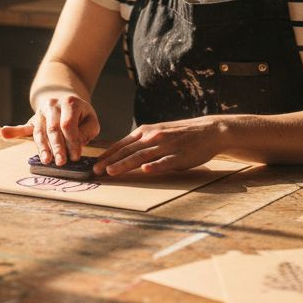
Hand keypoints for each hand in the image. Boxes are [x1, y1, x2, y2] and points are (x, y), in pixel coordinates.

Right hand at [0, 94, 99, 164]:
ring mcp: (41, 112)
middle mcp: (53, 105)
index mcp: (70, 103)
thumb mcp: (90, 119)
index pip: (68, 125)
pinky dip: (13, 130)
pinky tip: (4, 133)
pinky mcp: (33, 120)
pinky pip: (23, 126)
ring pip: (40, 131)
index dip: (72, 141)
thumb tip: (77, 144)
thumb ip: (87, 131)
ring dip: (42, 147)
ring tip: (46, 160)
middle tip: (61, 162)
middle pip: (53, 128)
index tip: (75, 156)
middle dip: (57, 147)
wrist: (62, 97)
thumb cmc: (80, 114)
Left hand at [92, 117, 230, 176]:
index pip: (122, 144)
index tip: (95, 163)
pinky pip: (165, 161)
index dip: (108, 154)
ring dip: (125, 164)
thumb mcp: (158, 133)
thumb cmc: (180, 135)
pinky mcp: (179, 155)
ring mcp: (166, 146)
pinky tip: (145, 170)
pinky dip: (155, 166)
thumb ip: (142, 142)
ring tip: (111, 171)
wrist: (208, 131)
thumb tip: (122, 153)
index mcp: (146, 132)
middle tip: (95, 171)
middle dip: (110, 161)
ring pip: (141, 156)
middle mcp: (153, 137)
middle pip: (128, 151)